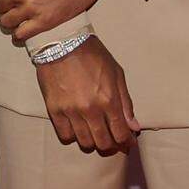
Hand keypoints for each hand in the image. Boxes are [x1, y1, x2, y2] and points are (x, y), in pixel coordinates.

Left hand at [0, 0, 112, 44]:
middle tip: (14, 3)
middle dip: (4, 5)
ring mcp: (31, 9)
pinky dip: (19, 34)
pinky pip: (22, 35)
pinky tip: (23, 30)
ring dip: (10, 20)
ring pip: (8, 23)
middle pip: (0, 8)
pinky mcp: (45, 21)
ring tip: (17, 17)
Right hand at [34, 37, 140, 153]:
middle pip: (103, 143)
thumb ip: (126, 102)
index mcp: (109, 100)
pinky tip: (77, 129)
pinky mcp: (54, 110)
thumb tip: (134, 126)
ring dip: (92, 142)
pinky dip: (73, 136)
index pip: (120, 134)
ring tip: (94, 134)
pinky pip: (65, 136)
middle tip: (112, 140)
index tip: (127, 142)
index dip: (126, 142)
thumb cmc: (93, 55)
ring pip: (85, 142)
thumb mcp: (117, 74)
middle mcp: (90, 109)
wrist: (62, 43)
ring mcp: (71, 111)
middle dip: (111, 145)